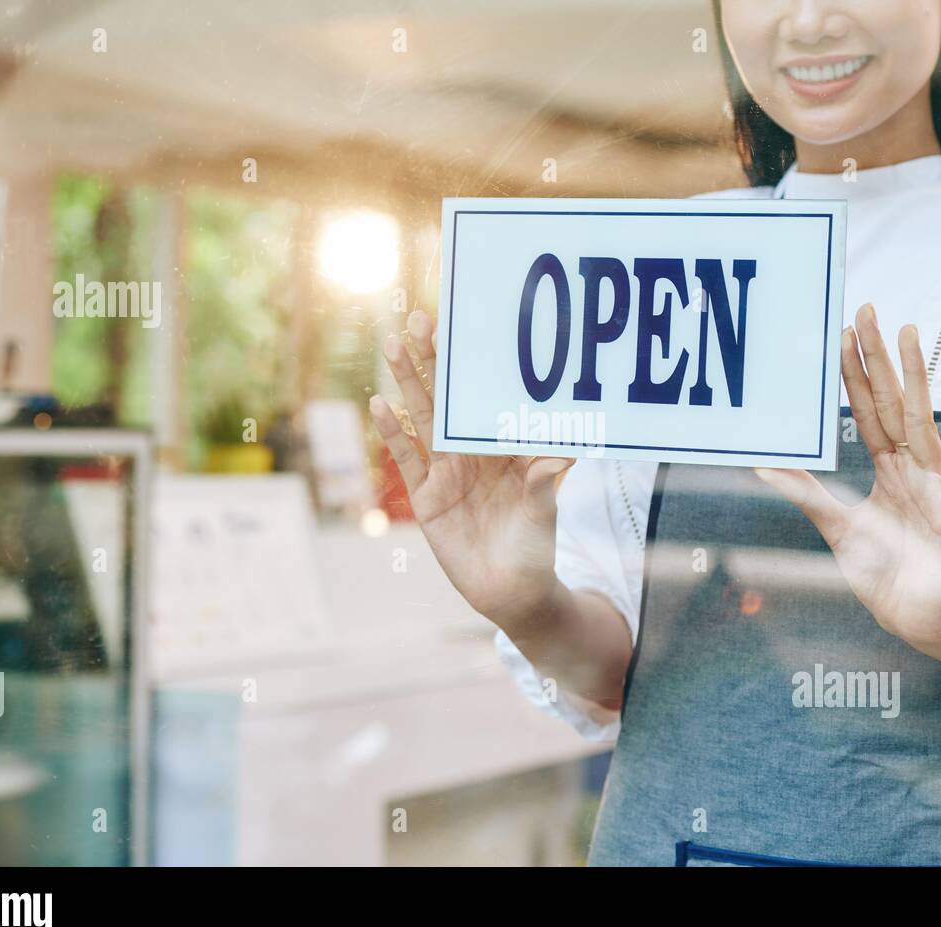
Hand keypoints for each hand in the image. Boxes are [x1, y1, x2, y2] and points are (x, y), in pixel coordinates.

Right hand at [368, 310, 572, 628]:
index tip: (462, 328)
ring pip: (423, 418)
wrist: (511, 593)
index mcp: (505, 446)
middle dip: (434, 359)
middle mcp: (474, 452)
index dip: (474, 364)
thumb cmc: (536, 548)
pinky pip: (406, 459)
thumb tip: (562, 454)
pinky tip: (378, 406)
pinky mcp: (426, 496)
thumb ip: (544, 482)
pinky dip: (392, 434)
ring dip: (408, 383)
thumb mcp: (543, 512)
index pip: (487, 396)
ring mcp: (447, 471)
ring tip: (393, 345)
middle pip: (449, 398)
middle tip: (419, 320)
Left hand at [756, 303, 940, 653]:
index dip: (851, 375)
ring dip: (914, 374)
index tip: (840, 335)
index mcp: (883, 468)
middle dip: (876, 358)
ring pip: (919, 416)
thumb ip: (807, 495)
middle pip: (889, 401)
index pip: (863, 410)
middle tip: (865, 311)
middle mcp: (909, 465)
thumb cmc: (881, 572)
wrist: (915, 615)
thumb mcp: (836, 528)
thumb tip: (764, 466)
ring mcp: (934, 480)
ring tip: (907, 332)